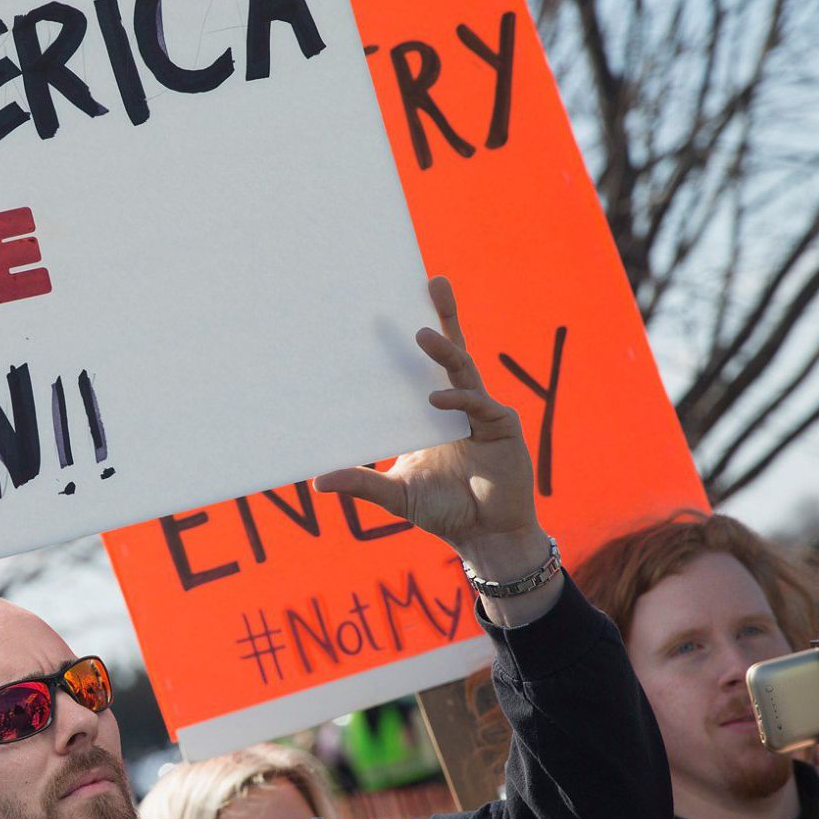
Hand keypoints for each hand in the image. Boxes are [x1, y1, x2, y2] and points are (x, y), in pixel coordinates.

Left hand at [314, 277, 541, 571]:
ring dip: (445, 350)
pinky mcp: (502, 429)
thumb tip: (316, 480)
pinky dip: (458, 401)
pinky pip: (479, 406)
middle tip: (432, 281)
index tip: (388, 305)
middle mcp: (458, 403)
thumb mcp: (396, 495)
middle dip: (444, 315)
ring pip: (464, 369)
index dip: (411, 336)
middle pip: (452, 350)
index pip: (422, 365)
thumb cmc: (445, 511)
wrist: (486, 538)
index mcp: (433, 410)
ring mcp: (482, 413)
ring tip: (422, 334)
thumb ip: (361, 483)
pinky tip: (436, 400)